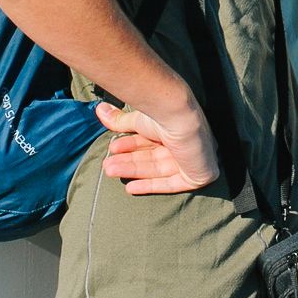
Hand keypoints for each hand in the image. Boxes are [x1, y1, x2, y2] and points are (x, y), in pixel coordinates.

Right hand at [97, 100, 219, 193]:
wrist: (178, 115)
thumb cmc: (162, 113)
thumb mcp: (138, 119)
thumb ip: (121, 120)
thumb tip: (100, 109)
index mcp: (174, 128)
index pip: (152, 141)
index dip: (131, 146)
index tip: (113, 148)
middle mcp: (184, 143)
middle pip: (153, 157)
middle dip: (129, 161)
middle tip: (107, 165)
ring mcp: (192, 159)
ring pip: (158, 169)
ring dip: (133, 171)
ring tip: (110, 170)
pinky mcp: (198, 174)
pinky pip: (171, 184)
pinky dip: (151, 185)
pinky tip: (130, 188)